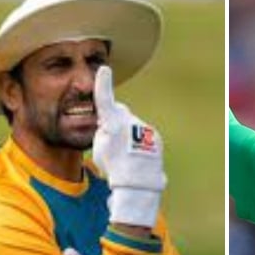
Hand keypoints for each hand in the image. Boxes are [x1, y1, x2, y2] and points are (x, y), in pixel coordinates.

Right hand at [92, 66, 166, 228]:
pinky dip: (139, 144)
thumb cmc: (113, 167)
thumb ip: (103, 129)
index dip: (103, 84)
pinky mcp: (156, 137)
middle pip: (119, 113)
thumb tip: (112, 123)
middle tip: (110, 142)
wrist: (138, 185)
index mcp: (113, 123)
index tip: (104, 69)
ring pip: (132, 126)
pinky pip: (144, 136)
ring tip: (125, 156)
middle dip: (114, 121)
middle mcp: (131, 121)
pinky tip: (136, 158)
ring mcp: (146, 129)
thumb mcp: (98, 147)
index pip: (105, 100)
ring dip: (127, 135)